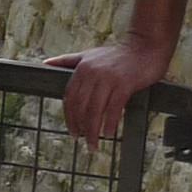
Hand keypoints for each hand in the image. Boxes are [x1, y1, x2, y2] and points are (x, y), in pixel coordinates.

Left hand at [44, 33, 172, 144]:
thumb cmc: (118, 54)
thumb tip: (45, 63)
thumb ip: (67, 60)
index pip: (70, 98)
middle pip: (81, 107)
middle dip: (79, 127)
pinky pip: (114, 109)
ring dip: (93, 131)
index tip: (72, 131)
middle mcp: (93, 73)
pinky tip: (109, 134)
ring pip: (95, 111)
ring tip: (93, 144)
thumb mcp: (89, 54)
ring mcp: (109, 79)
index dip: (69, 117)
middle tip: (81, 141)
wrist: (146, 47)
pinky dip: (110, 124)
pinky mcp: (125, 84)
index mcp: (82, 68)